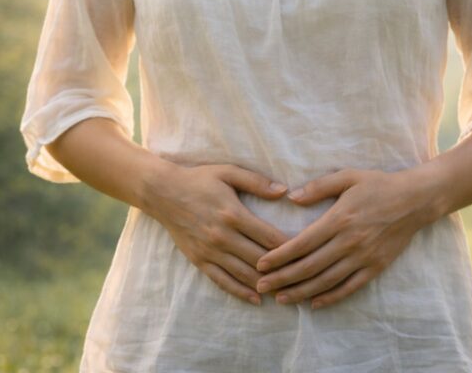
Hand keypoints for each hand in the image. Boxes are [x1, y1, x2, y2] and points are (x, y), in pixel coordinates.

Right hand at [143, 162, 290, 305]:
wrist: (162, 192)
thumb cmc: (199, 179)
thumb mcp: (228, 172)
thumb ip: (257, 182)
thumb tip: (284, 192)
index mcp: (233, 214)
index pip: (269, 237)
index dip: (291, 248)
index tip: (308, 254)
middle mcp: (222, 236)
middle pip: (260, 259)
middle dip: (284, 271)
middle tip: (304, 278)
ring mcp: (210, 251)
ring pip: (244, 274)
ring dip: (266, 285)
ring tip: (287, 291)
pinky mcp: (199, 260)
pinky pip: (222, 281)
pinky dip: (241, 292)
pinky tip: (256, 299)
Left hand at [253, 167, 440, 309]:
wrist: (416, 200)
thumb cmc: (378, 185)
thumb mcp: (348, 176)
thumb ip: (319, 187)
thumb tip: (291, 197)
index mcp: (339, 219)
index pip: (302, 243)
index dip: (279, 256)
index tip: (260, 264)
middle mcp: (349, 241)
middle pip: (309, 266)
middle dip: (282, 278)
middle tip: (261, 286)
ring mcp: (363, 257)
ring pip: (326, 281)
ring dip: (301, 292)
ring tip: (281, 298)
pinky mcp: (376, 267)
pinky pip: (350, 287)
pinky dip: (331, 297)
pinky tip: (314, 303)